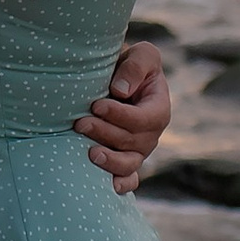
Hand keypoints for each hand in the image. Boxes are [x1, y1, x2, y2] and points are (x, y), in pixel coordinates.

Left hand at [74, 42, 171, 193]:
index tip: (96, 105)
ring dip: (110, 161)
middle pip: (132, 142)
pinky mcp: (127, 161)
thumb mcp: (142, 54)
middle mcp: (151, 134)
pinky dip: (121, 185)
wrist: (117, 81)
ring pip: (129, 164)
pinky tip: (107, 186)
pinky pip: (129, 180)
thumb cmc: (130, 66)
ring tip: (89, 153)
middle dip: (104, 133)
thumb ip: (136, 66)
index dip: (120, 115)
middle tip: (80, 123)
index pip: (143, 119)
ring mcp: (139, 151)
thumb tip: (121, 92)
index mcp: (158, 109)